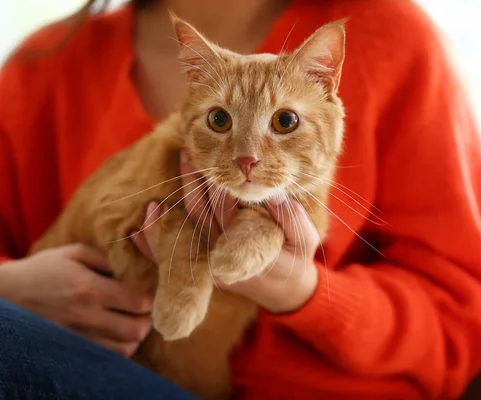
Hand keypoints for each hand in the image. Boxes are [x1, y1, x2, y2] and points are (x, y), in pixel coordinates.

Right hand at [0, 244, 153, 356]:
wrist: (9, 294)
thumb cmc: (45, 269)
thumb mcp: (75, 252)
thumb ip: (107, 258)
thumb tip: (135, 265)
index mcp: (90, 288)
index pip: (136, 302)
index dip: (151, 299)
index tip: (150, 294)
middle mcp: (86, 316)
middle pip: (136, 329)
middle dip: (148, 320)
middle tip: (145, 310)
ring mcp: (79, 336)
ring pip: (125, 348)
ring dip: (135, 336)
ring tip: (133, 322)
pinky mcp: (73, 347)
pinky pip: (107, 356)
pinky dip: (120, 348)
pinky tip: (118, 334)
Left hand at [134, 150, 319, 313]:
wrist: (287, 292)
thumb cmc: (297, 260)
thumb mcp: (304, 239)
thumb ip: (290, 218)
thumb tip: (272, 193)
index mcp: (245, 248)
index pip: (224, 210)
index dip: (215, 185)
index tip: (210, 160)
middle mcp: (221, 257)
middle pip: (198, 216)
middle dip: (190, 184)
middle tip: (184, 155)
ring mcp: (209, 264)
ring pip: (180, 234)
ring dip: (166, 211)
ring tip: (160, 182)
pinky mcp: (203, 267)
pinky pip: (172, 256)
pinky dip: (154, 243)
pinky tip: (142, 223)